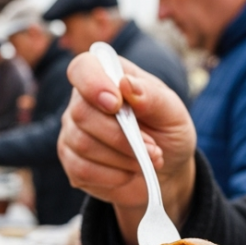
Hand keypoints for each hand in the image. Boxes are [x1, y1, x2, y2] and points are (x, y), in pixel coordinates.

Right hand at [59, 53, 196, 244]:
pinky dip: (113, 176)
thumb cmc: (168, 132)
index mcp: (107, 77)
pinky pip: (82, 170)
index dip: (93, 84)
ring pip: (83, 144)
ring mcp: (73, 133)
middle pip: (82, 114)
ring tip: (147, 160)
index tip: (116, 104)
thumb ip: (151, 96)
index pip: (82, 69)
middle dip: (121, 137)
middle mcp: (83, 102)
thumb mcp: (172, 112)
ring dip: (122, 157)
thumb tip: (126, 83)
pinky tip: (129, 173)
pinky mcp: (73, 163)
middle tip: (152, 148)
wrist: (167, 170)